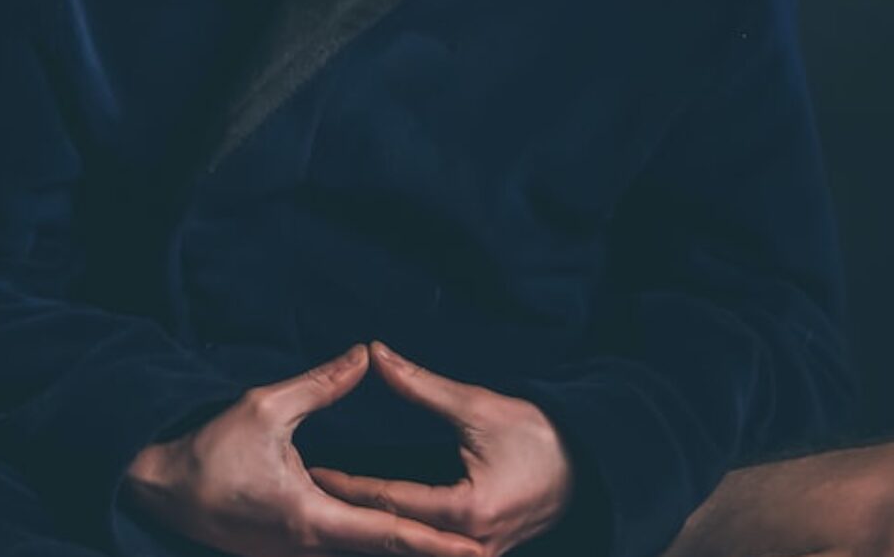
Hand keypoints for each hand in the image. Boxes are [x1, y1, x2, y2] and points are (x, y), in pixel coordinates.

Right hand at [124, 343, 484, 556]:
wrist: (161, 491)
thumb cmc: (209, 450)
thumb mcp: (266, 406)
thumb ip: (321, 384)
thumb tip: (365, 355)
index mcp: (313, 518)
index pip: (389, 532)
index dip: (435, 543)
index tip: (474, 551)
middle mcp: (310, 549)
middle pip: (383, 553)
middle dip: (431, 554)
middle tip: (482, 554)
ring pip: (361, 556)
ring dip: (403, 550)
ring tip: (450, 549)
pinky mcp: (285, 554)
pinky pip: (339, 553)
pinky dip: (372, 547)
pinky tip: (395, 538)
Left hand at [306, 342, 574, 556]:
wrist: (588, 466)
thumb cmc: (537, 435)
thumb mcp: (477, 405)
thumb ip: (420, 385)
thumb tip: (375, 356)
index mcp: (467, 511)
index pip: (389, 501)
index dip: (347, 485)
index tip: (312, 470)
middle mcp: (470, 547)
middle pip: (394, 537)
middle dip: (350, 519)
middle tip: (306, 497)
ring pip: (410, 551)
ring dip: (372, 534)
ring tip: (327, 515)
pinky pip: (429, 552)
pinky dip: (400, 540)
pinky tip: (368, 529)